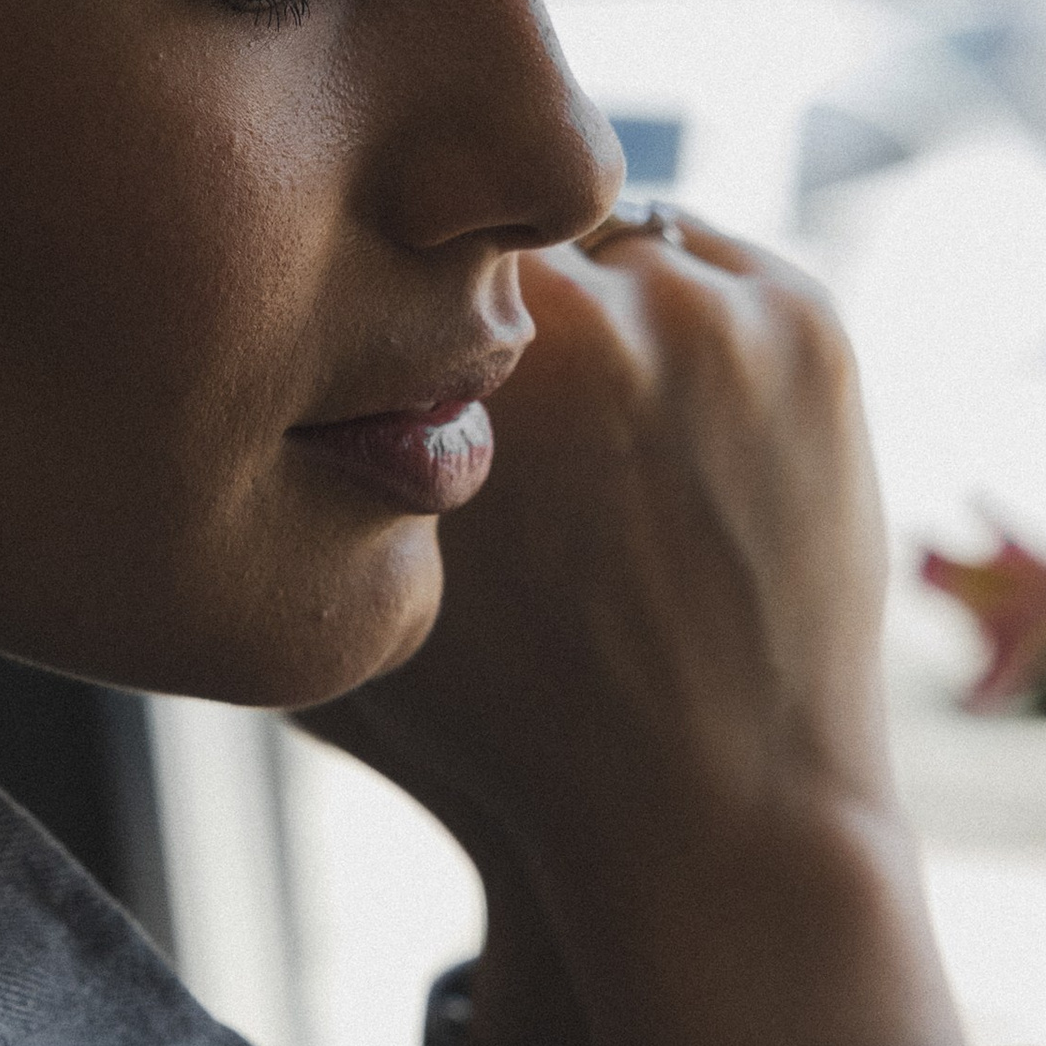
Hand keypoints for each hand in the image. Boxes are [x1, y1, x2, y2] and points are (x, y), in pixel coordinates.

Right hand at [302, 216, 961, 1045]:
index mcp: (490, 376)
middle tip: (490, 383)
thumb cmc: (501, 736)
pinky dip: (681, 318)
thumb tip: (232, 335)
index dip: (390, 294)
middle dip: (495, 292)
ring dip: (596, 297)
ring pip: (624, 239)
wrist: (713, 815)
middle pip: (521, 231)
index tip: (388, 352)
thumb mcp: (351, 599)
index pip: (408, 242)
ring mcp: (736, 319)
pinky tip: (653, 415)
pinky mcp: (813, 329)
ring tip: (580, 410)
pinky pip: (716, 267)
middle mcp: (621, 320)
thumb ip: (298, 461)